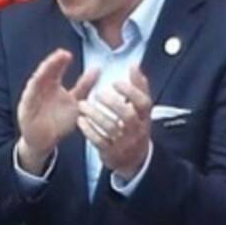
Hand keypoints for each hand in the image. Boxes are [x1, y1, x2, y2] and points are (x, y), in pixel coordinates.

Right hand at [16, 49, 98, 172]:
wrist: (46, 142)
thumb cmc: (59, 121)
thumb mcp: (75, 102)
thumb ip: (84, 86)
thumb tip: (97, 68)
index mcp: (52, 85)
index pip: (56, 69)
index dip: (60, 61)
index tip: (68, 54)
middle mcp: (41, 88)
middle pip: (45, 72)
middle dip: (52, 63)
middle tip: (61, 55)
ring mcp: (32, 97)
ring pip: (36, 81)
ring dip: (42, 72)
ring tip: (50, 64)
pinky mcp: (26, 109)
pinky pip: (28, 97)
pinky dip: (32, 89)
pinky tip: (36, 81)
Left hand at [77, 65, 151, 179]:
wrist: (133, 159)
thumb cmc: (135, 126)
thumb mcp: (141, 109)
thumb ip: (138, 87)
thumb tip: (134, 65)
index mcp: (145, 117)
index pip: (143, 103)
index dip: (130, 92)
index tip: (115, 82)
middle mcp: (137, 130)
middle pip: (128, 116)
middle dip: (112, 103)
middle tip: (98, 93)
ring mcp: (124, 142)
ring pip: (111, 128)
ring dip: (95, 115)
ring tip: (82, 105)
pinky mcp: (110, 152)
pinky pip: (99, 141)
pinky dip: (89, 130)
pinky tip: (80, 121)